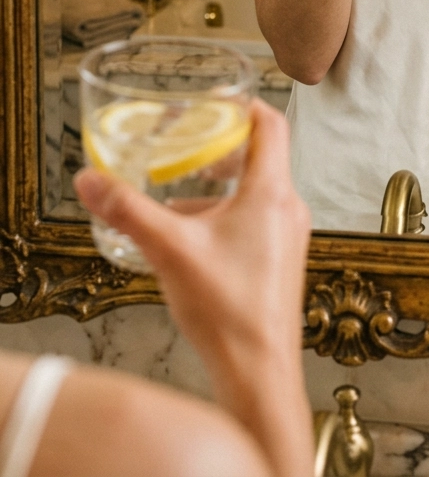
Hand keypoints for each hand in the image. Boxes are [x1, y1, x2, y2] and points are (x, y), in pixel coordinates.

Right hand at [74, 100, 312, 476]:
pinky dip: (223, 220)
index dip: (243, 107)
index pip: (271, 124)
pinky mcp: (279, 262)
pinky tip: (189, 243)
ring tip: (176, 200)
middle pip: (261, 156)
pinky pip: (254, 223)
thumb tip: (92, 181)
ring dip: (216, 191)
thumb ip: (128, 211)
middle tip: (187, 147)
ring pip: (254, 194)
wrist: (259, 374)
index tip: (213, 103)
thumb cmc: (229, 312)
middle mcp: (288, 209)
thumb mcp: (169, 250)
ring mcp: (287, 237)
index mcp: (271, 193)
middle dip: (219, 150)